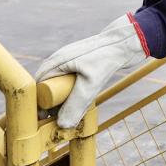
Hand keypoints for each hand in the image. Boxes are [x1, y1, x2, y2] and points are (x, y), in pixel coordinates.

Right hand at [35, 13, 147, 128]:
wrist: (127, 40)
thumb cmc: (107, 58)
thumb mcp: (90, 84)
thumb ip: (76, 105)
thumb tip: (62, 125)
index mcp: (57, 61)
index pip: (39, 84)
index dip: (40, 102)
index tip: (46, 118)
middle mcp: (61, 59)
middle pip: (48, 85)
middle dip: (52, 103)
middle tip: (61, 118)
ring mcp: (71, 60)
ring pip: (60, 85)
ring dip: (64, 99)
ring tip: (74, 112)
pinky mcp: (82, 63)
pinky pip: (71, 81)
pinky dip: (74, 93)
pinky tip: (83, 102)